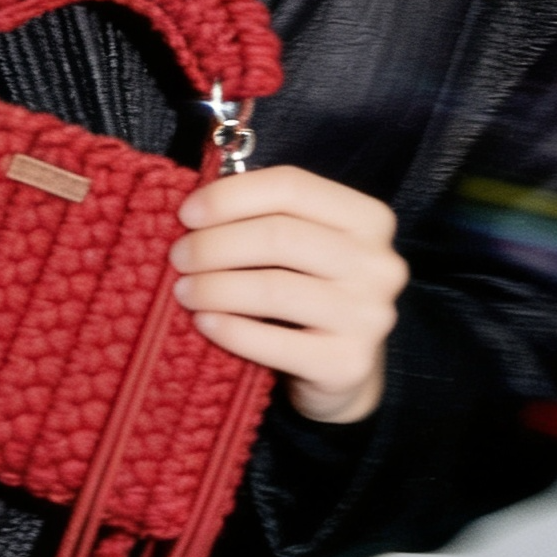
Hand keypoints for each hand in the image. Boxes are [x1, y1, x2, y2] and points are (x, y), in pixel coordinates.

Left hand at [170, 165, 408, 423]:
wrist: (344, 369)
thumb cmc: (309, 291)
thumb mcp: (301, 244)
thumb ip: (264, 216)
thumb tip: (196, 207)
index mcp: (368, 218)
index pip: (292, 187)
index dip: (231, 196)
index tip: (187, 213)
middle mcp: (378, 263)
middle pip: (279, 236)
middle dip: (215, 244)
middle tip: (178, 257)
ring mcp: (368, 316)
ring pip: (273, 288)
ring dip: (215, 287)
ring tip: (184, 291)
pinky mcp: (347, 363)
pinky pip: (274, 342)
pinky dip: (230, 329)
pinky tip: (204, 322)